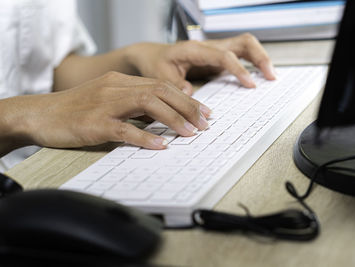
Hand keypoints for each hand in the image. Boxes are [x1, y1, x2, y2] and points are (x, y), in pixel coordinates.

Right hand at [5, 72, 210, 150]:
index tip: (204, 112)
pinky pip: (125, 129)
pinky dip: (146, 137)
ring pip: (147, 105)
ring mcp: (105, 104)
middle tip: (205, 123)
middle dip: (187, 107)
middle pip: (161, 91)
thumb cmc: (75, 110)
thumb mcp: (107, 100)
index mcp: (121, 82)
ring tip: (190, 133)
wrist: (40, 114)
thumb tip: (161, 117)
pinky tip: (161, 144)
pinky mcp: (95, 124)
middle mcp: (116, 88)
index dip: (187, 98)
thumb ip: (133, 105)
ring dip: (173, 119)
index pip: (162, 85)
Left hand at [126, 33, 275, 94]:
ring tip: (271, 76)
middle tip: (271, 76)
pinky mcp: (218, 60)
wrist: (153, 57)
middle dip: (260, 57)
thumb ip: (175, 86)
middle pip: (243, 42)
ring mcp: (215, 52)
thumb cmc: (156, 64)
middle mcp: (209, 47)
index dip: (239, 68)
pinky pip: (241, 56)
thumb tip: (191, 94)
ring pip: (245, 46)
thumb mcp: (160, 77)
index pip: (223, 55)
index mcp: (195, 49)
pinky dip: (253, 64)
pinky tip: (258, 77)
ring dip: (260, 59)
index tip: (250, 83)